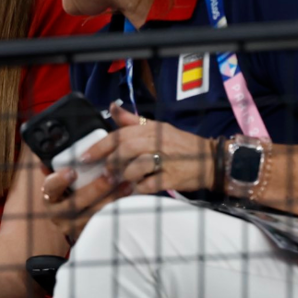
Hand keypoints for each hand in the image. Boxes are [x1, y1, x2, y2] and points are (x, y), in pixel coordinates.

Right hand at [40, 167, 133, 242]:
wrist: (66, 219)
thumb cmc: (63, 193)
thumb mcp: (57, 182)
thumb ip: (55, 169)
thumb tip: (48, 160)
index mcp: (49, 197)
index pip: (51, 188)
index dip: (60, 180)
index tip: (72, 171)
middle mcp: (58, 214)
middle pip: (76, 202)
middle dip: (95, 189)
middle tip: (111, 176)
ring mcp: (73, 226)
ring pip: (93, 214)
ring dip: (111, 199)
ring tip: (126, 185)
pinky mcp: (87, 233)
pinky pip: (103, 222)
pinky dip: (116, 210)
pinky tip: (127, 199)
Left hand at [82, 104, 214, 195]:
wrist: (212, 160)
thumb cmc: (179, 145)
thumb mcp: (157, 127)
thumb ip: (132, 121)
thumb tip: (112, 107)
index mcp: (151, 129)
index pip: (120, 134)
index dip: (100, 146)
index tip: (85, 156)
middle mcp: (158, 142)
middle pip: (126, 149)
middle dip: (111, 162)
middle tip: (105, 172)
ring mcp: (166, 160)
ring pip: (136, 167)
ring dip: (124, 176)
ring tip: (119, 181)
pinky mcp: (172, 178)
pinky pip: (148, 185)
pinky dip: (138, 189)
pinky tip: (134, 190)